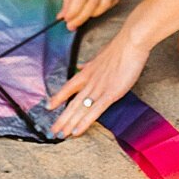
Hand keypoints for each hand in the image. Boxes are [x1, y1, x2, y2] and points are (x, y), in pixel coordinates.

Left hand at [45, 0, 124, 27]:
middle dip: (81, 18)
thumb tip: (65, 16)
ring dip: (93, 14)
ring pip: (107, 3)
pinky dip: (105, 5)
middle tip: (72, 24)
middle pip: (94, 3)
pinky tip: (96, 6)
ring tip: (83, 15)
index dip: (73, 14)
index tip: (66, 21)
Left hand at [47, 21, 150, 137]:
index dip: (58, 98)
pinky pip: (95, 111)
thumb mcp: (100, 56)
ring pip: (80, 110)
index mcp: (87, 72)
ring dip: (69, 123)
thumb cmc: (119, 48)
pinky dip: (85, 122)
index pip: (68, 87)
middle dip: (61, 118)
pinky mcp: (110, 94)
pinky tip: (77, 132)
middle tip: (52, 131)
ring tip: (61, 135)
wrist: (130, 42)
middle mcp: (90, 82)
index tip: (48, 107)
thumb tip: (82, 66)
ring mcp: (99, 89)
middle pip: (72, 103)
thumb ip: (90, 65)